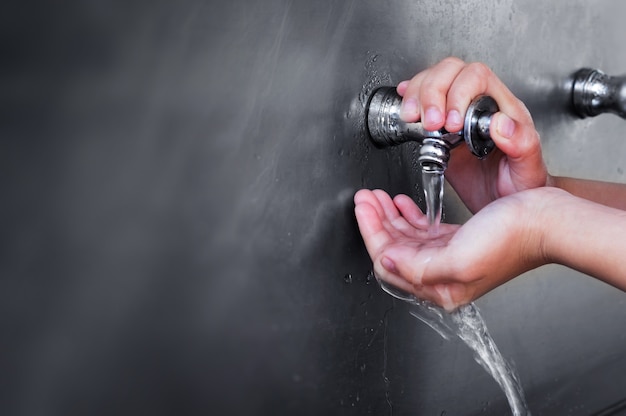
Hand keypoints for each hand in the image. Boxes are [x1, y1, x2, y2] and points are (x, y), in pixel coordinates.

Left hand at [354, 188, 547, 309]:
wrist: (546, 220)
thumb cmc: (512, 237)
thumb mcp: (459, 258)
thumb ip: (417, 266)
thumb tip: (387, 262)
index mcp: (440, 287)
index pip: (389, 262)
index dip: (372, 233)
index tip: (362, 208)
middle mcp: (442, 276)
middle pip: (394, 249)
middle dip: (375, 221)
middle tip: (365, 197)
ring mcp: (450, 258)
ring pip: (405, 238)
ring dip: (389, 216)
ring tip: (378, 197)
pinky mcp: (458, 240)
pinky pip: (423, 231)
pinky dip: (409, 216)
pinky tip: (402, 204)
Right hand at [397, 57, 547, 211]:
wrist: (508, 202)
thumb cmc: (522, 185)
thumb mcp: (529, 169)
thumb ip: (522, 144)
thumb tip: (501, 122)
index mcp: (502, 108)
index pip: (476, 77)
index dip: (458, 94)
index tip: (452, 125)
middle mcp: (478, 106)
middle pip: (450, 72)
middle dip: (432, 93)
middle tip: (430, 123)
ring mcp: (457, 115)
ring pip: (433, 80)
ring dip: (417, 96)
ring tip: (413, 118)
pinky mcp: (439, 130)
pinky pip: (422, 100)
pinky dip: (409, 98)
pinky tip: (405, 105)